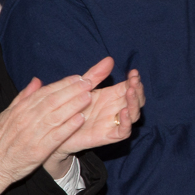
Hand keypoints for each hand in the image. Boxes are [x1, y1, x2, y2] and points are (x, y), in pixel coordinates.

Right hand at [0, 70, 96, 194]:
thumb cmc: (2, 139)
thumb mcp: (8, 115)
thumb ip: (24, 97)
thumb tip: (37, 80)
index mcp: (20, 110)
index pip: (45, 92)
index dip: (63, 84)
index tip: (79, 78)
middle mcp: (26, 119)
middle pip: (53, 101)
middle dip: (72, 90)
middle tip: (89, 82)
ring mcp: (33, 134)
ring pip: (56, 116)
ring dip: (73, 105)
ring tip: (89, 96)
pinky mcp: (38, 150)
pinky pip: (56, 136)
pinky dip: (69, 127)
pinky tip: (81, 119)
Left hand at [43, 59, 142, 177]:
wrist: (56, 131)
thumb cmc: (70, 109)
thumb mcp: (83, 89)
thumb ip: (96, 75)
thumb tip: (110, 59)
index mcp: (112, 96)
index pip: (130, 87)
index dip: (134, 80)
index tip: (133, 72)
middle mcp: (116, 109)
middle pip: (136, 100)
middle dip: (138, 90)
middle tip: (134, 81)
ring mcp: (114, 122)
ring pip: (134, 114)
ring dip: (135, 103)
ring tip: (130, 92)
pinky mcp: (108, 135)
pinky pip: (123, 131)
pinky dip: (126, 122)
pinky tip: (124, 111)